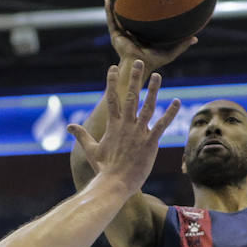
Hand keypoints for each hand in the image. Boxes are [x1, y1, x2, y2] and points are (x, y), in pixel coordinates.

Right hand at [68, 61, 179, 195]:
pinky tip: (177, 102)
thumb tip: (68, 126)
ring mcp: (139, 133)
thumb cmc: (103, 169)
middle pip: (130, 96)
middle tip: (139, 62)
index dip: (111, 82)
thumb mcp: (91, 150)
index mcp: (113, 125)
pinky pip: (162, 125)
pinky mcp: (150, 142)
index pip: (112, 99)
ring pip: (147, 107)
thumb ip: (82, 135)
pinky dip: (170, 113)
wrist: (114, 183)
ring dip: (153, 90)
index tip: (113, 68)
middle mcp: (126, 125)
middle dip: (135, 78)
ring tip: (158, 76)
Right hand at [105, 0, 196, 73]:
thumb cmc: (154, 61)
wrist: (139, 66)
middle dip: (129, 6)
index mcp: (143, 36)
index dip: (145, 11)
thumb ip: (182, 45)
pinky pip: (111, 21)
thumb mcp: (170, 52)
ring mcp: (122, 34)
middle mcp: (132, 34)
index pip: (144, 22)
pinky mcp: (116, 36)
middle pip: (130, 17)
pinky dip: (109, 11)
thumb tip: (196, 38)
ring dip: (116, 5)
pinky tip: (108, 0)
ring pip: (118, 17)